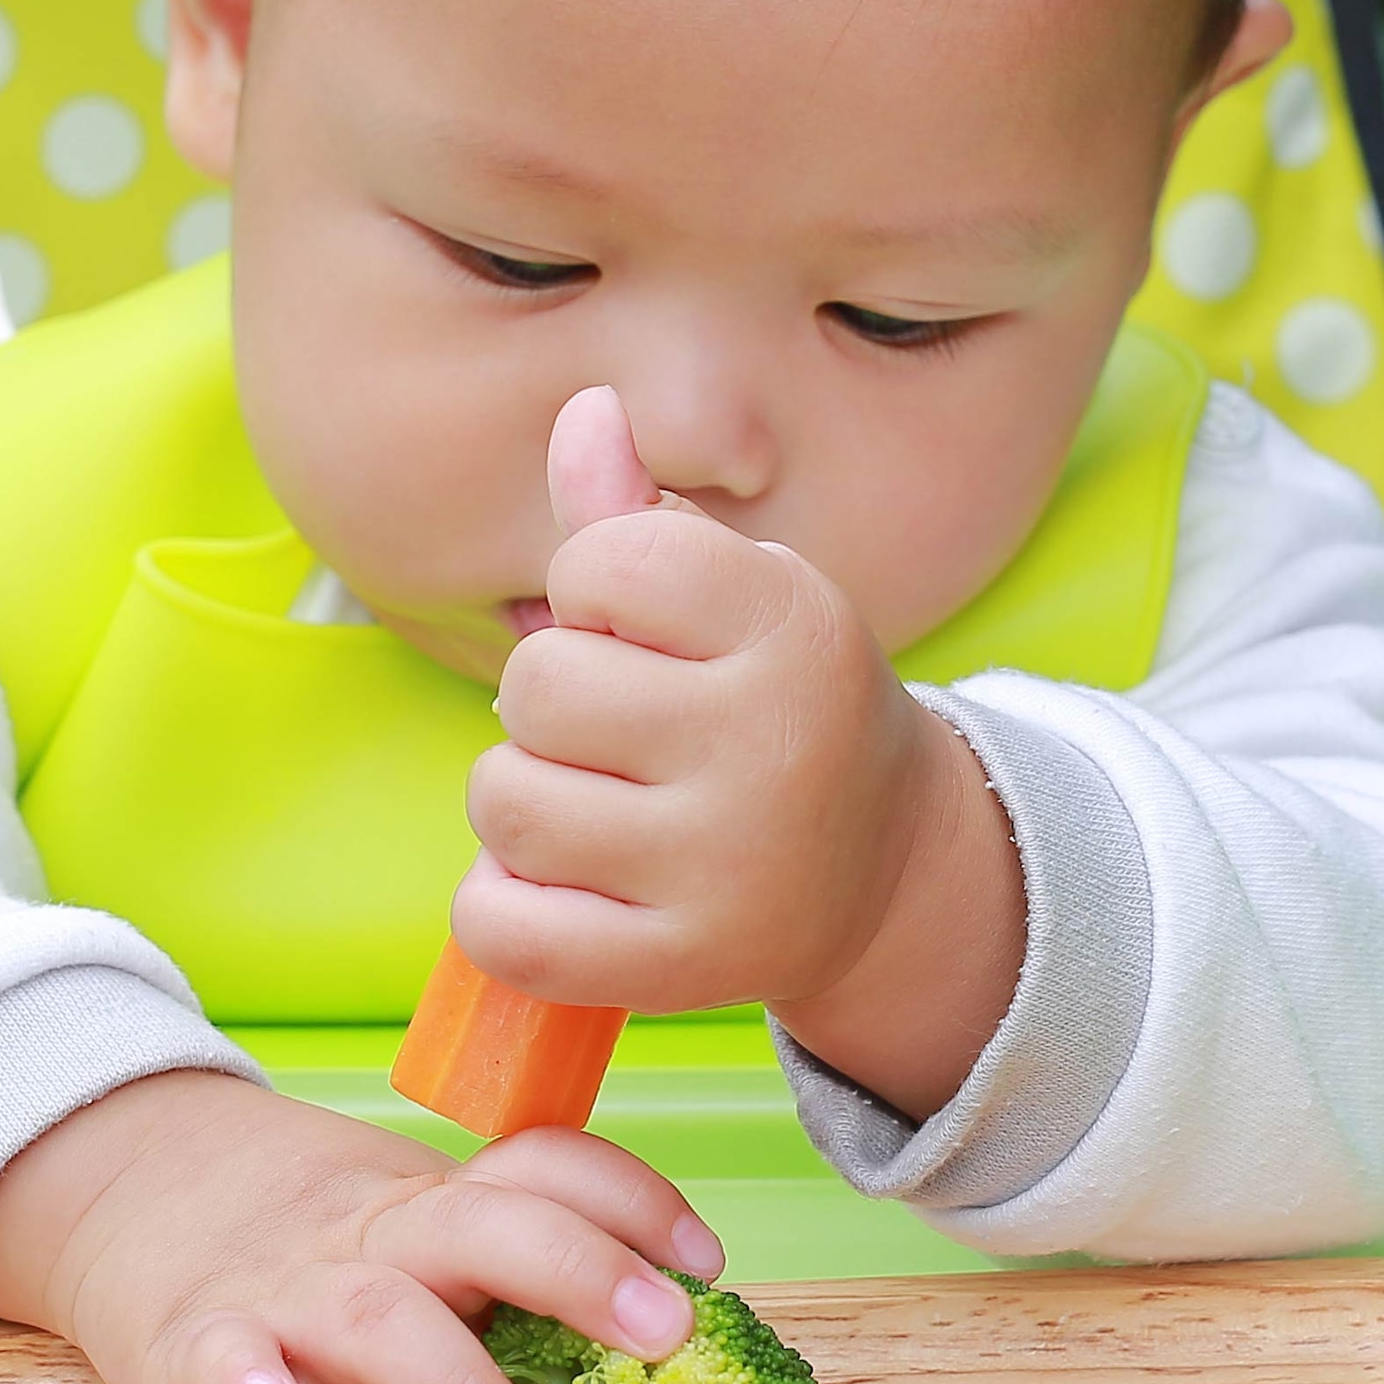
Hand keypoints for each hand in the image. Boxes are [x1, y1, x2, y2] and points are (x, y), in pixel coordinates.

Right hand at [0, 1069, 726, 1383]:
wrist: (138, 1199)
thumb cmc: (322, 1253)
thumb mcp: (422, 1241)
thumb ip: (515, 1284)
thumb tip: (671, 1363)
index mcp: (443, 1209)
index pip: (548, 1170)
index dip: (634, 1205)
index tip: (707, 1266)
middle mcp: (379, 1237)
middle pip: (488, 1228)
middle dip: (584, 1274)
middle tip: (668, 1341)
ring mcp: (287, 1290)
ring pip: (382, 1319)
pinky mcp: (196, 1345)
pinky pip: (224, 1357)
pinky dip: (250, 1383)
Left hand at [454, 389, 1027, 1113]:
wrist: (882, 869)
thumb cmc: (773, 706)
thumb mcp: (735, 598)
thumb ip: (636, 515)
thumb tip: (582, 414)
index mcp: (791, 623)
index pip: (597, 564)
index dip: (589, 596)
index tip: (643, 634)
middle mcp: (772, 740)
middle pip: (537, 686)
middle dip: (551, 705)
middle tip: (620, 735)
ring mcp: (728, 865)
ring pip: (507, 805)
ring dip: (524, 804)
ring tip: (597, 809)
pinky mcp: (682, 969)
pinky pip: (502, 929)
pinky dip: (501, 910)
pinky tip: (561, 891)